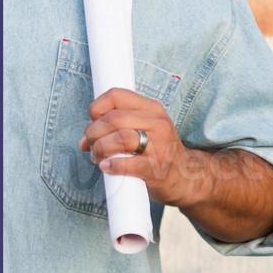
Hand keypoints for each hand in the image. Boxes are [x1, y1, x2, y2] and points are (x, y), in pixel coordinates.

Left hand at [78, 87, 208, 208]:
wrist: (187, 177)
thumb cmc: (160, 151)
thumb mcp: (147, 127)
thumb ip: (118, 126)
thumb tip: (84, 139)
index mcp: (152, 109)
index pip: (117, 96)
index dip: (96, 107)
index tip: (92, 120)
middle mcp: (157, 124)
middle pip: (114, 119)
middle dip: (93, 132)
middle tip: (89, 144)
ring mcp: (159, 147)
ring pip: (120, 139)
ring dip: (100, 148)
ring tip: (97, 157)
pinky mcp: (156, 169)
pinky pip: (129, 164)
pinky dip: (112, 165)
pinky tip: (106, 167)